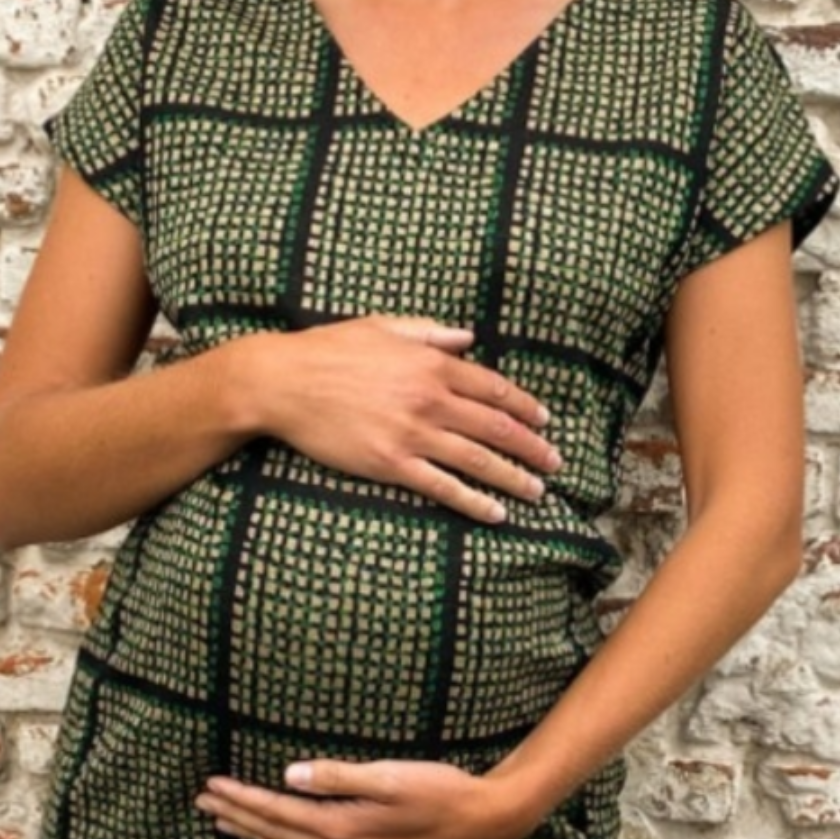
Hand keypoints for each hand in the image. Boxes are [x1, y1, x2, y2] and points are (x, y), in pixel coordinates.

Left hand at [195, 758, 541, 838]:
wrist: (481, 822)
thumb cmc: (437, 790)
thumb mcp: (388, 775)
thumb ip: (337, 776)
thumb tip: (288, 775)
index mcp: (343, 829)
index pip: (278, 813)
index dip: (242, 799)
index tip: (211, 784)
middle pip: (276, 835)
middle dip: (238, 816)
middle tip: (202, 802)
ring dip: (255, 836)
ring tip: (224, 824)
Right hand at [244, 316, 560, 524]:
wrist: (284, 382)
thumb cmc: (329, 349)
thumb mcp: (383, 326)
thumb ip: (429, 332)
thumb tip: (467, 338)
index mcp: (432, 363)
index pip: (494, 388)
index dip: (525, 407)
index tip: (545, 421)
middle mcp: (430, 399)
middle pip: (496, 428)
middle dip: (531, 448)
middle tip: (555, 463)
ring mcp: (412, 434)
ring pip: (478, 460)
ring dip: (514, 478)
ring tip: (537, 492)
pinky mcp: (391, 464)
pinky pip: (443, 487)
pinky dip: (474, 501)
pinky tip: (495, 512)